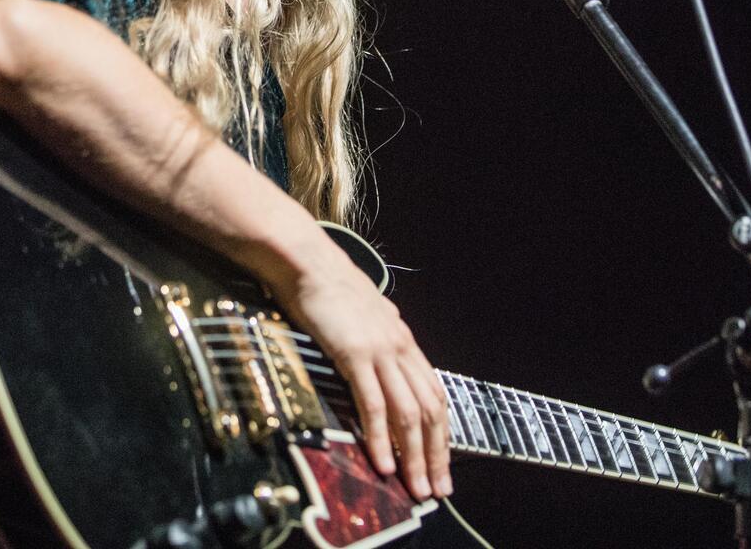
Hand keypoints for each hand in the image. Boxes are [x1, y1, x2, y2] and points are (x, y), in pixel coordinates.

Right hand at [267, 240, 452, 500]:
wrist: (309, 262)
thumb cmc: (329, 285)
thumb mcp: (366, 310)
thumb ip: (380, 328)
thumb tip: (388, 337)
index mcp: (403, 339)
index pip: (433, 394)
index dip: (441, 432)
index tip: (441, 463)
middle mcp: (400, 347)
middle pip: (429, 409)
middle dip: (436, 454)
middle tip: (437, 489)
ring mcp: (380, 350)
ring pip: (408, 413)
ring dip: (414, 456)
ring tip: (416, 488)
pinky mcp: (355, 354)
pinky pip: (374, 404)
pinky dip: (381, 438)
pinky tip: (383, 463)